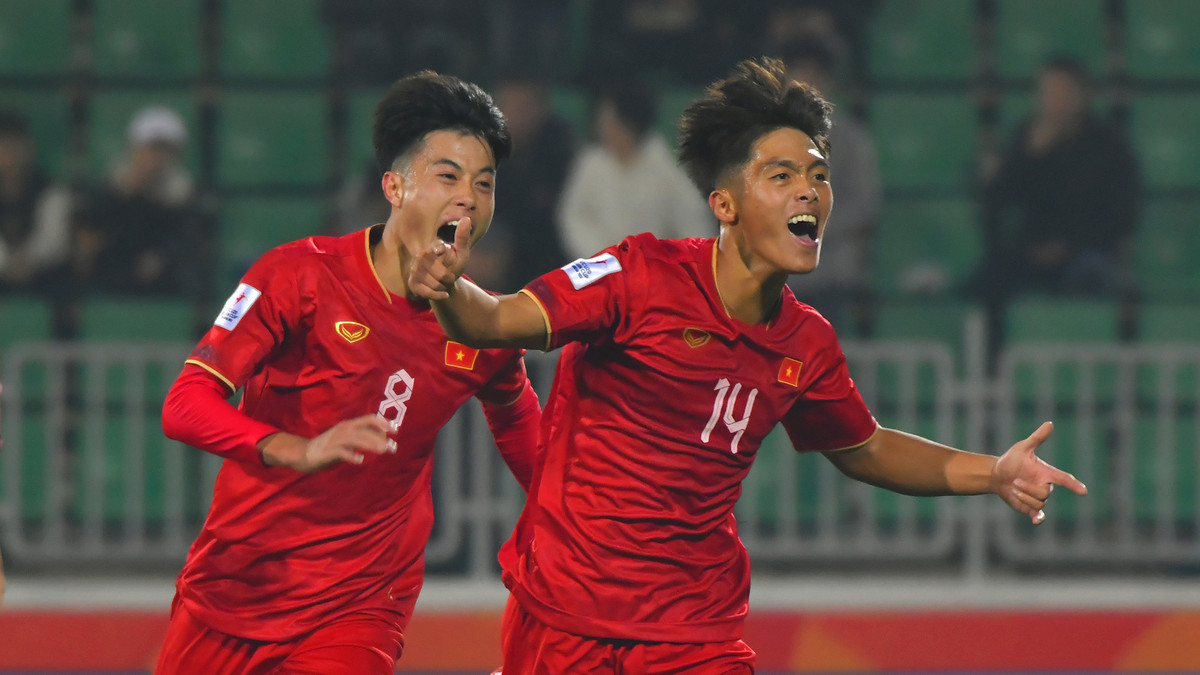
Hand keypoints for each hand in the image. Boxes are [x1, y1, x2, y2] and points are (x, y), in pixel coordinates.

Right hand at [259, 414, 394, 472]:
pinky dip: (351, 455)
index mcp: (348, 425)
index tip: (395, 430)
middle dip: (380, 437)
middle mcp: (343, 430)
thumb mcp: (347, 440)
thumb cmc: (330, 447)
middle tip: (392, 447)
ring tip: (382, 450)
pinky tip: (360, 460)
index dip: (383, 423)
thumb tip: (382, 442)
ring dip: (370, 444)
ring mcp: (335, 439)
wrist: (303, 453)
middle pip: (365, 430)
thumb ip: (363, 439)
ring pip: (355, 439)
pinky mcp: (328, 451)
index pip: (368, 419)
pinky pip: (341, 452)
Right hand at [408, 217, 473, 299]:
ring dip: (444, 287)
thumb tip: (467, 218)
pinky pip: (427, 292)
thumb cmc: (454, 265)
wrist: (446, 283)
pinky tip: (444, 294)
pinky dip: (438, 295)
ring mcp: (415, 269)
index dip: (440, 251)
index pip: (436, 248)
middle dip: (449, 277)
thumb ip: (462, 238)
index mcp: (432, 246)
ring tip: (442, 283)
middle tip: (449, 276)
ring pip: (435, 284)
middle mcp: (421, 256)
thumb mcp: (462, 253)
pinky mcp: (412, 283)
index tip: (441, 250)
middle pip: (440, 272)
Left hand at [991, 421, 1087, 523]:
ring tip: (1013, 488)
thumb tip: (1049, 423)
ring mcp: (1038, 498)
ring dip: (1023, 497)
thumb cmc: (1011, 460)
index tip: (1083, 491)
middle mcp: (1045, 486)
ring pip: (1039, 503)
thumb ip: (1037, 438)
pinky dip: (1038, 519)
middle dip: (1027, 488)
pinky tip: (1035, 521)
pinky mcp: (1030, 508)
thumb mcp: (1022, 448)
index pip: (1064, 479)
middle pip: (1045, 493)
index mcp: (1047, 473)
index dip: (1074, 485)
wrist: (996, 476)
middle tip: (1015, 480)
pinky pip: (1038, 516)